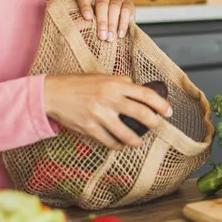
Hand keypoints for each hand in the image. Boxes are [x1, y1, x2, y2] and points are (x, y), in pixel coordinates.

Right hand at [43, 74, 171, 147]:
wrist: (53, 94)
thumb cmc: (78, 84)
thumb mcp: (102, 76)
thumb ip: (121, 83)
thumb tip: (138, 90)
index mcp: (115, 84)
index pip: (146, 94)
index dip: (161, 104)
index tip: (168, 112)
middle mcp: (109, 99)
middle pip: (141, 114)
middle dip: (153, 123)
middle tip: (156, 126)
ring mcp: (99, 115)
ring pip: (126, 134)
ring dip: (135, 141)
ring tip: (137, 142)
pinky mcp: (89, 128)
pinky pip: (109, 142)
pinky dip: (116, 145)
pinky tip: (119, 145)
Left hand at [77, 0, 134, 41]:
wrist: (114, 33)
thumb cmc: (97, 29)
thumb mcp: (88, 27)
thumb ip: (82, 26)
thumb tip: (76, 27)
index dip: (85, 7)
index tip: (87, 18)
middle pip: (102, 3)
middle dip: (102, 21)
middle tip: (102, 36)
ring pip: (114, 6)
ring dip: (112, 23)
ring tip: (110, 38)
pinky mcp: (128, 4)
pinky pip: (126, 10)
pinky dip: (123, 23)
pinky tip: (120, 34)